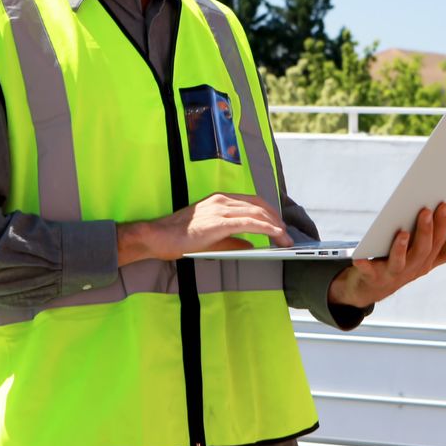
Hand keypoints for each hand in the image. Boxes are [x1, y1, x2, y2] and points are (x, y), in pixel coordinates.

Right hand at [117, 193, 292, 263]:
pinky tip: (275, 235)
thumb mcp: (211, 237)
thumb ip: (232, 239)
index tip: (280, 225)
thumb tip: (251, 246)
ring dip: (275, 226)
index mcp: (219, 200)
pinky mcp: (219, 222)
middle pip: (259, 206)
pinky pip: (249, 223)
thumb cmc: (180, 238)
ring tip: (285, 239)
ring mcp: (220, 209)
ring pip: (257, 214)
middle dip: (276, 220)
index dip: (269, 212)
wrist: (158, 237)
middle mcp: (221, 200)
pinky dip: (266, 228)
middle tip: (287, 235)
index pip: (252, 202)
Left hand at [328, 202, 445, 307]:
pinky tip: (359, 257)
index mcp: (425, 262)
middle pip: (422, 250)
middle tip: (425, 210)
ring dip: (401, 248)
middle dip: (425, 231)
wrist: (371, 288)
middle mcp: (411, 269)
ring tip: (402, 233)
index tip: (445, 205)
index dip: (443, 225)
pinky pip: (367, 271)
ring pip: (400, 262)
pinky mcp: (371, 277)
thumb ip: (442, 250)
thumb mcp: (422, 260)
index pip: (438, 243)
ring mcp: (392, 274)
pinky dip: (364, 265)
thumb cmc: (398, 266)